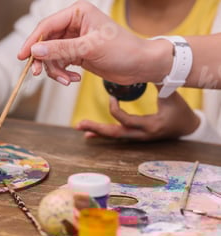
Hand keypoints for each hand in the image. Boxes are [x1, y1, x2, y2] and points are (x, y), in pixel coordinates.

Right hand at [17, 0, 170, 85]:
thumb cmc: (123, 50)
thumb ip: (60, 49)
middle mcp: (74, 25)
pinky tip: (74, 79)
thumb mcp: (89, 48)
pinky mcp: (76, 54)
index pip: (46, 26)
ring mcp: (74, 40)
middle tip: (38, 74)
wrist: (140, 66)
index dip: (32, 42)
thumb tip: (35, 52)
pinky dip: (63, 74)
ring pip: (51, 56)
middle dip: (43, 60)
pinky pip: (59, 64)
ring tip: (67, 80)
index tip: (22, 57)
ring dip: (55, 71)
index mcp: (78, 13)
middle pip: (45, 42)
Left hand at [76, 90, 200, 140]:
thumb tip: (148, 66)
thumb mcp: (172, 96)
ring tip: (80, 127)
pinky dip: (102, 135)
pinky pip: (116, 137)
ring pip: (113, 136)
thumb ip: (159, 83)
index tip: (112, 97)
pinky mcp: (134, 137)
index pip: (126, 121)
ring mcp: (137, 138)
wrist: (187, 128)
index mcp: (150, 125)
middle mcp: (141, 135)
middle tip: (80, 124)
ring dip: (96, 132)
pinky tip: (88, 135)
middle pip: (115, 133)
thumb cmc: (180, 111)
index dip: (115, 109)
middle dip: (97, 128)